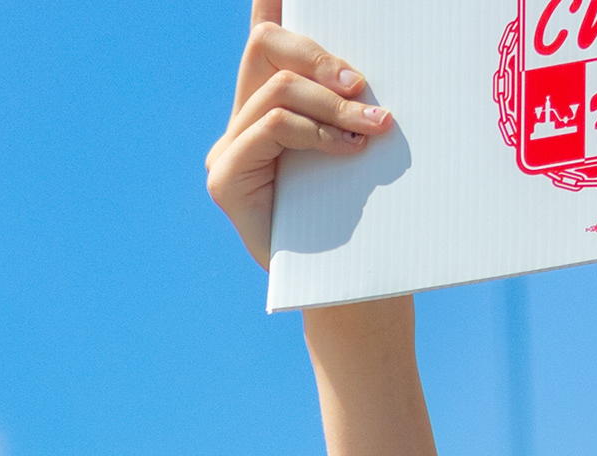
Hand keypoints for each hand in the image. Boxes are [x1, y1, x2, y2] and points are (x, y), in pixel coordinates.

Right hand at [207, 0, 392, 265]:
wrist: (346, 286)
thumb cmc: (360, 216)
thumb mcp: (356, 142)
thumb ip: (348, 101)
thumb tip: (371, 61)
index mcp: (269, 108)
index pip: (266, 39)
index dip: (269, 2)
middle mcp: (240, 123)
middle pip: (266, 46)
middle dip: (320, 55)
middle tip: (361, 85)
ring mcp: (226, 150)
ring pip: (278, 88)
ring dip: (332, 104)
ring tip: (372, 128)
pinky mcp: (224, 177)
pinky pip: (272, 125)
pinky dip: (316, 131)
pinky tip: (347, 148)